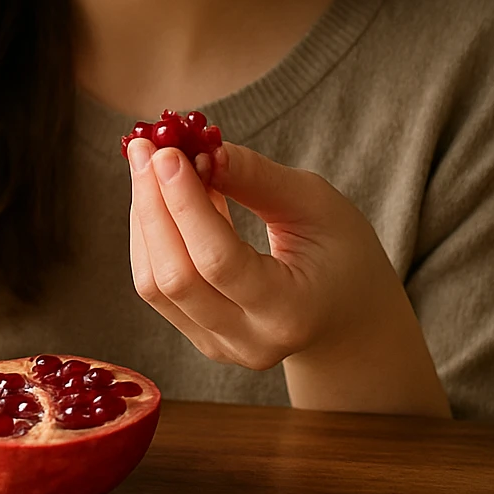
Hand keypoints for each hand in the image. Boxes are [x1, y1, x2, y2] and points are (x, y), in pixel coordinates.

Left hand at [126, 138, 448, 415]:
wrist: (349, 315)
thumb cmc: (342, 252)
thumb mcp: (315, 204)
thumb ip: (256, 178)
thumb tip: (199, 149)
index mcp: (290, 312)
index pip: (219, 261)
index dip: (185, 204)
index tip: (167, 152)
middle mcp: (249, 341)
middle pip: (175, 277)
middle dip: (152, 205)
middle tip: (144, 147)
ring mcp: (219, 346)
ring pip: (154, 284)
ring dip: (144, 217)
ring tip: (150, 162)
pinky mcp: (198, 336)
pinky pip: (156, 288)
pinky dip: (151, 235)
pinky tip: (161, 195)